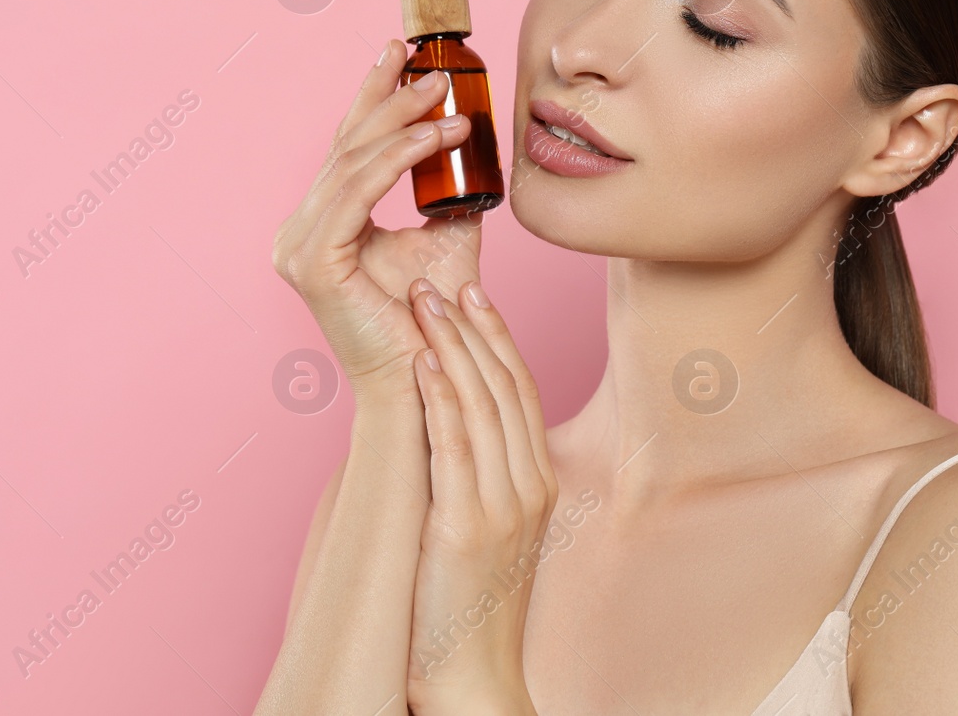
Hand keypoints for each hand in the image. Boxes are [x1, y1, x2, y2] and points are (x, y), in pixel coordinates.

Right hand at [272, 39, 484, 390]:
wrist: (424, 380)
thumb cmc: (434, 322)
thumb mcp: (447, 244)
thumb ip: (450, 201)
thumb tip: (476, 158)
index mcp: (322, 226)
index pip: (347, 150)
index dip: (372, 98)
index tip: (401, 57)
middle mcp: (299, 232)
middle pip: (345, 147)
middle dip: (388, 97)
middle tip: (428, 64)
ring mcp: (297, 247)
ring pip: (351, 163)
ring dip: (403, 124)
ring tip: (447, 98)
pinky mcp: (311, 263)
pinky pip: (358, 192)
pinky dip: (398, 158)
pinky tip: (434, 136)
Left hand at [404, 278, 553, 715]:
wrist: (473, 677)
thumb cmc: (468, 606)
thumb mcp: (487, 529)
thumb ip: (479, 477)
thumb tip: (448, 430)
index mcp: (537, 483)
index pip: (522, 392)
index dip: (498, 339)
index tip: (476, 296)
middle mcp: (529, 486)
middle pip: (505, 387)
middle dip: (472, 328)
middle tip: (444, 281)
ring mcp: (503, 507)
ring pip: (481, 405)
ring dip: (450, 346)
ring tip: (424, 302)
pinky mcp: (466, 528)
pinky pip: (454, 448)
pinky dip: (438, 398)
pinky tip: (419, 362)